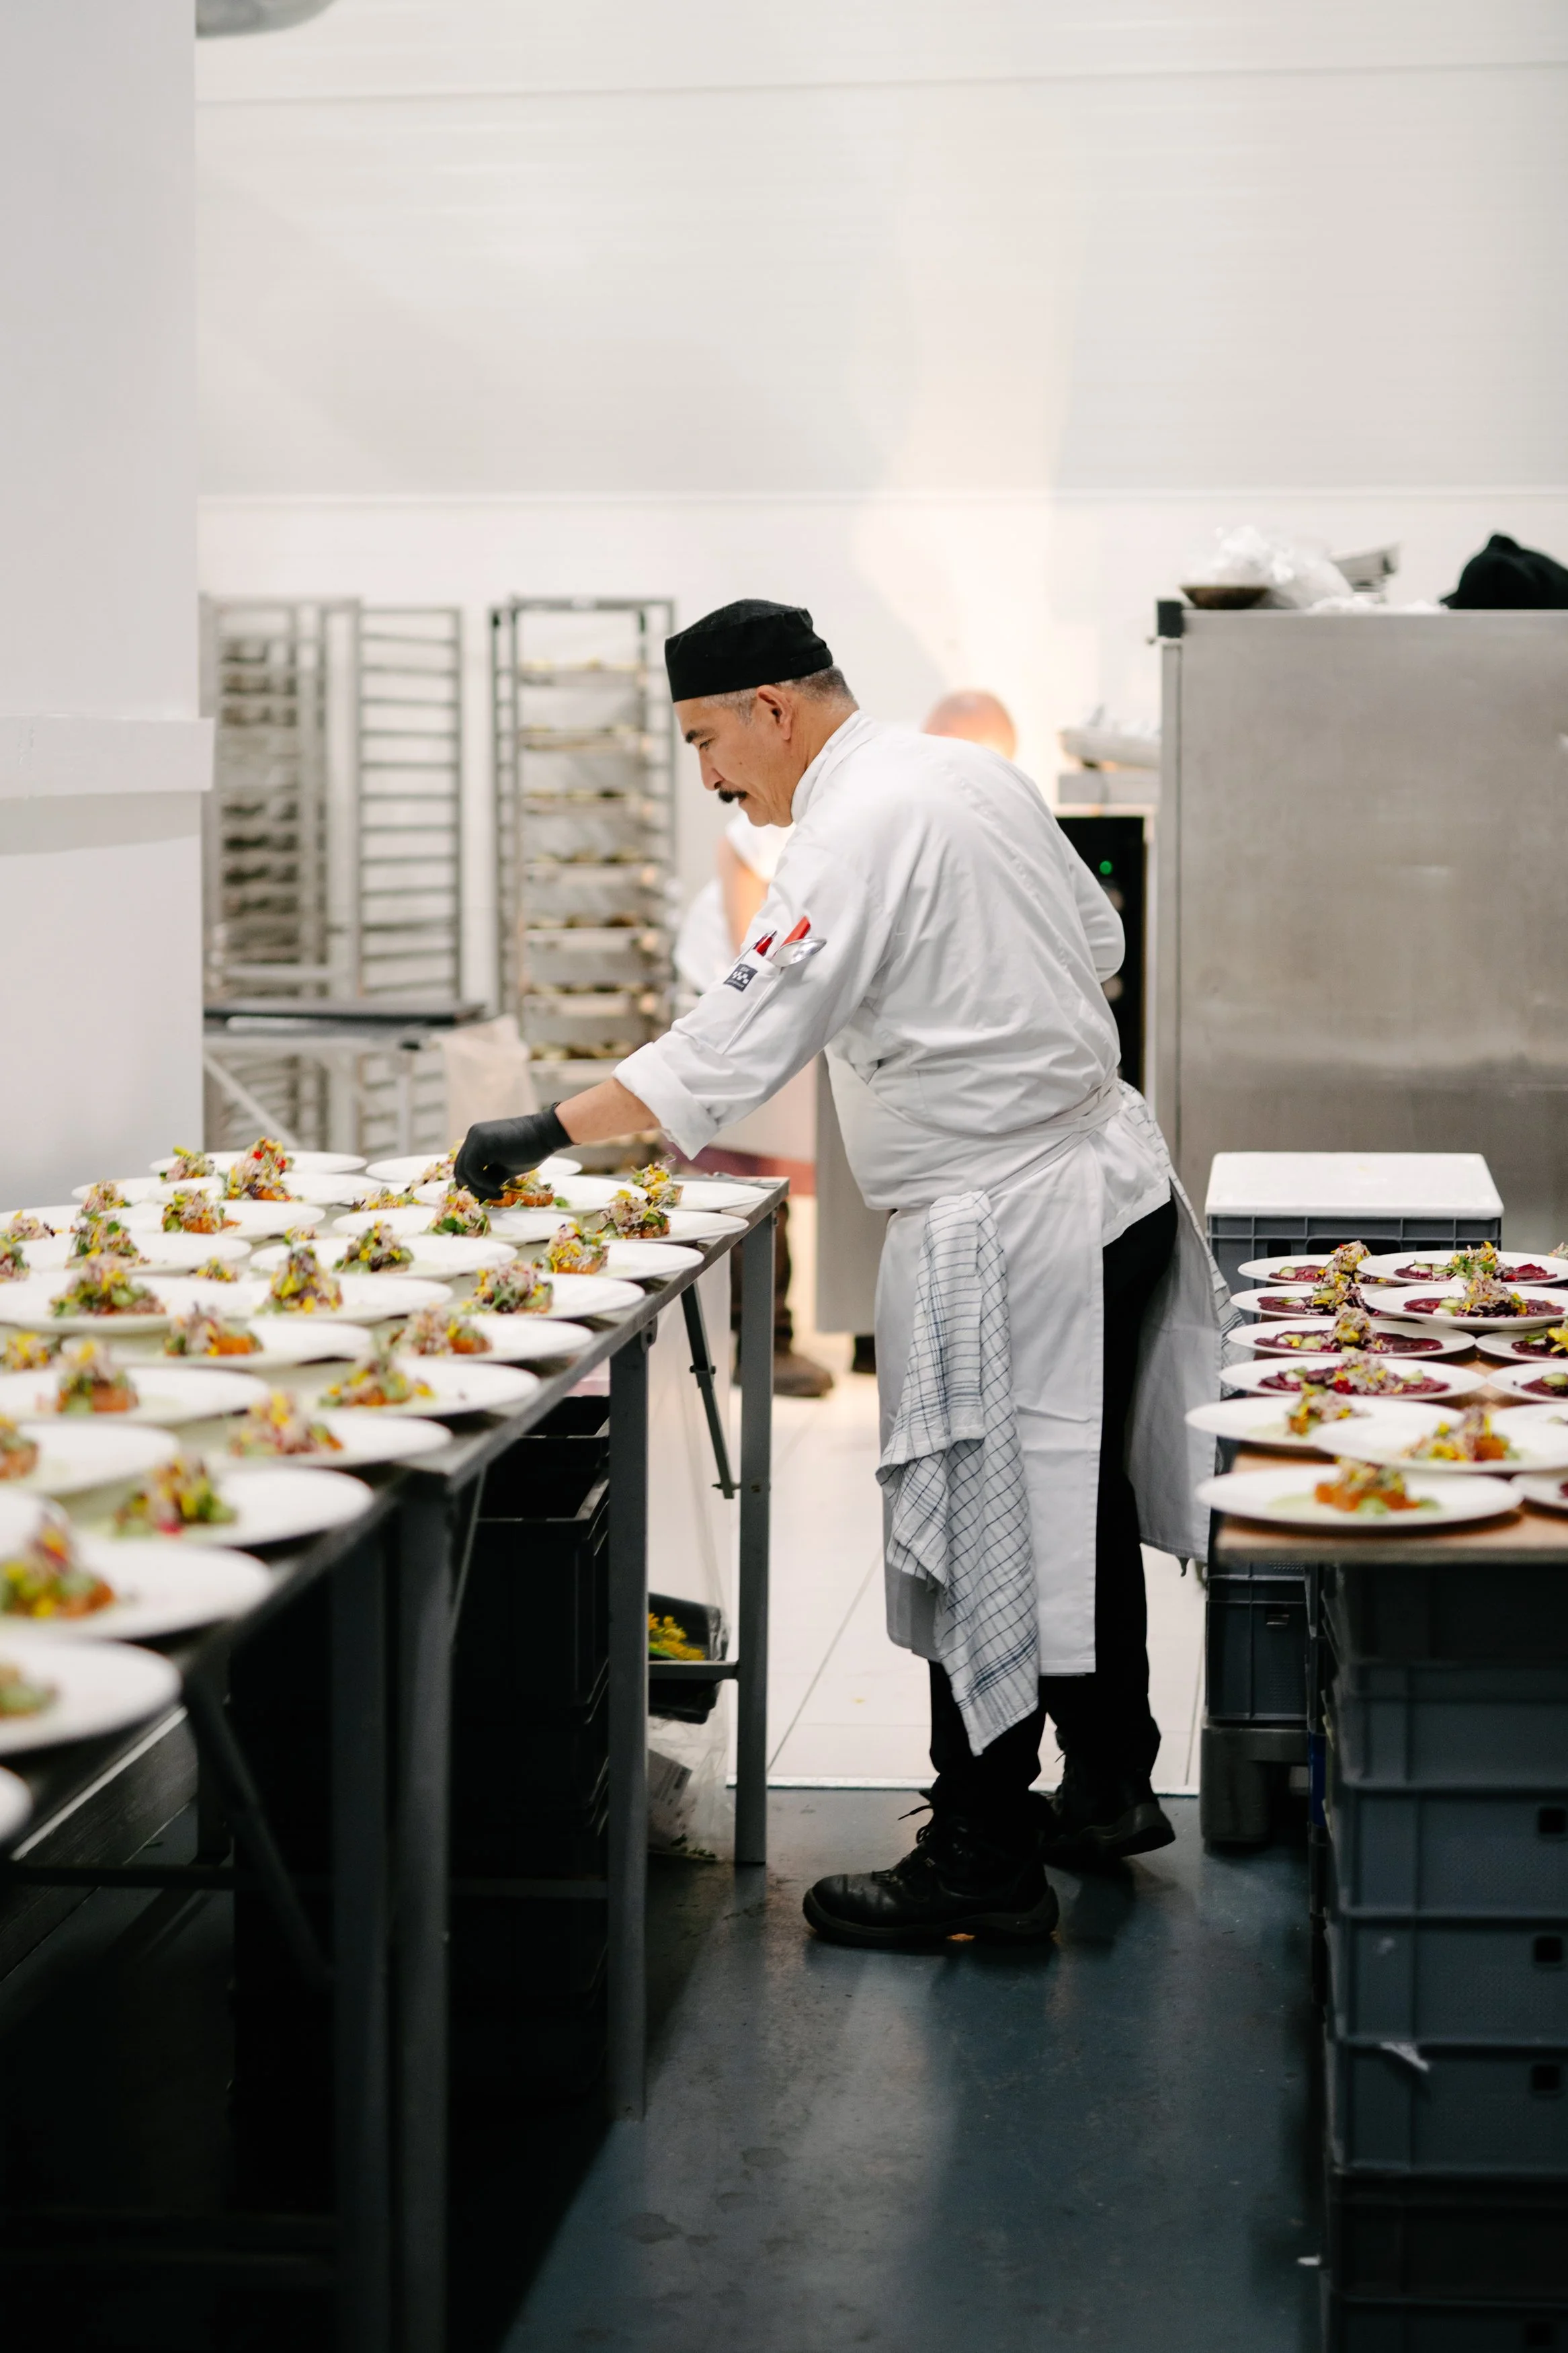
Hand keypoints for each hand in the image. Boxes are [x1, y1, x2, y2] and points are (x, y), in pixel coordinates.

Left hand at [453, 1106, 570, 1200]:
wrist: (546, 1133)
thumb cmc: (529, 1149)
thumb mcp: (504, 1168)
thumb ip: (489, 1177)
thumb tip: (478, 1196)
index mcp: (476, 1140)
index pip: (464, 1166)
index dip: (472, 1184)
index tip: (489, 1194)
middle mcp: (472, 1136)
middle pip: (460, 1169)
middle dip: (473, 1188)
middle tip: (492, 1197)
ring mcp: (475, 1138)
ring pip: (464, 1171)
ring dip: (479, 1188)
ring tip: (497, 1193)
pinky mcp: (481, 1143)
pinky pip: (472, 1170)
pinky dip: (482, 1184)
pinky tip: (498, 1188)